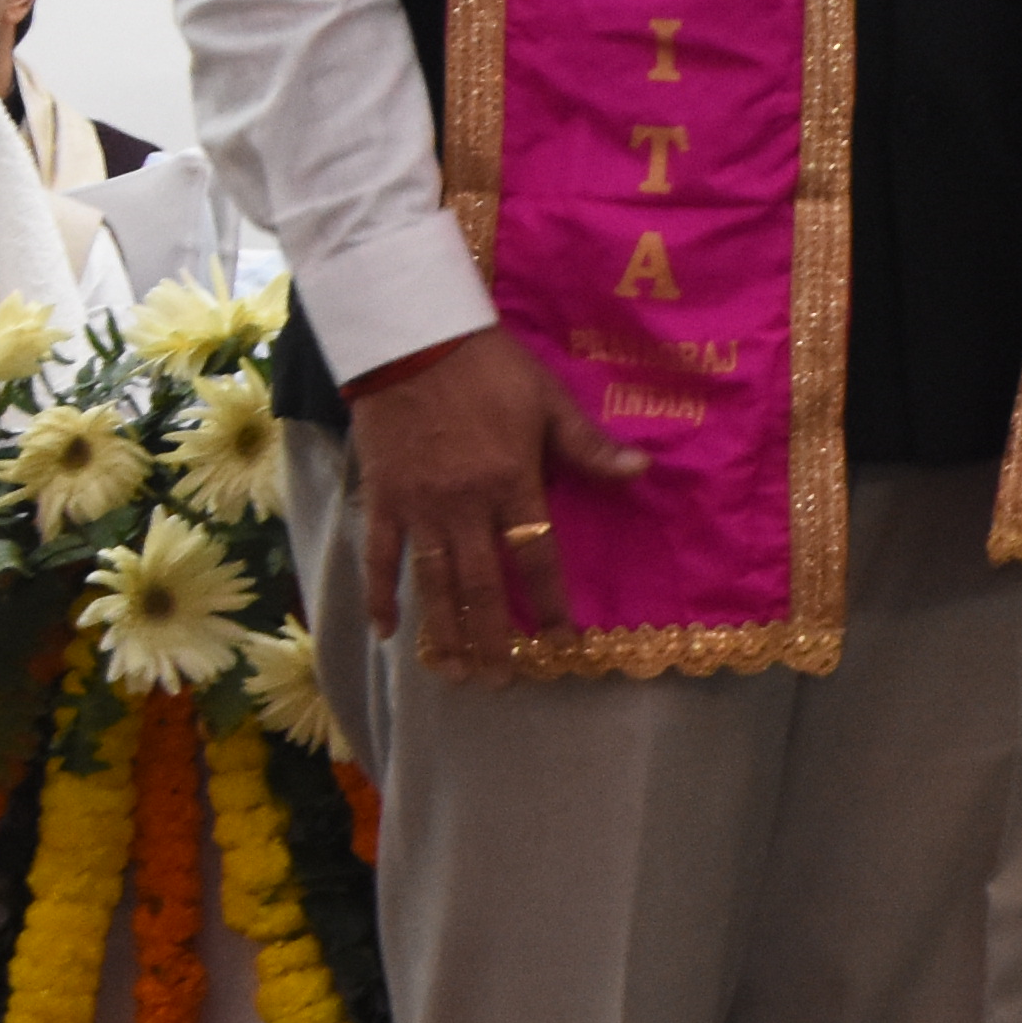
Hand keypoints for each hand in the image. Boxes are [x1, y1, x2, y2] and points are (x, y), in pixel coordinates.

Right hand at [349, 328, 649, 684]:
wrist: (411, 338)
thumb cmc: (488, 366)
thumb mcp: (547, 400)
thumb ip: (588, 445)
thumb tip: (642, 469)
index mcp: (511, 484)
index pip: (536, 558)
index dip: (552, 605)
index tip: (564, 646)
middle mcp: (464, 507)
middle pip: (481, 587)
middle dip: (494, 640)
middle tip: (501, 684)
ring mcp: (419, 507)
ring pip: (432, 584)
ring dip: (445, 633)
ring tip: (455, 675)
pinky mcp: (383, 498)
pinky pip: (380, 556)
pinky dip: (380, 595)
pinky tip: (386, 632)